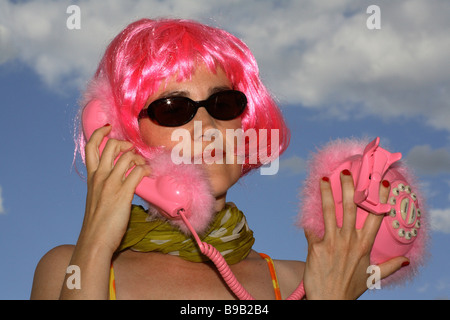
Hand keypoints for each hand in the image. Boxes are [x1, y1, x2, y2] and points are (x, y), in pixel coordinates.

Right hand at [80, 124, 150, 253]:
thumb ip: (103, 185)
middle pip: (111, 146)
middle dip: (125, 144)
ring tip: (142, 165)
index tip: (108, 128)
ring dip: (138, 158)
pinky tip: (148, 173)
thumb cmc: (97, 223)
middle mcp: (100, 177)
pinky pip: (138, 172)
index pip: (91, 147)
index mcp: (91, 177)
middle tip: (132, 151)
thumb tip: (119, 179)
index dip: (99, 133)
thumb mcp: (96, 198)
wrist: (95, 240)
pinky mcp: (123, 193)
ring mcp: (111, 184)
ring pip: (126, 157)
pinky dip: (145, 169)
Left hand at [302, 170, 408, 299]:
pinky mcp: (316, 248)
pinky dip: (307, 220)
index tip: (381, 183)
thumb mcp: (372, 277)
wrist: (329, 301)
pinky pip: (311, 229)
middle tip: (345, 172)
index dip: (379, 199)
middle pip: (350, 208)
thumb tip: (407, 260)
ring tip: (322, 179)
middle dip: (348, 188)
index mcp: (364, 245)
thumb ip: (390, 266)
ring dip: (326, 194)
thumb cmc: (350, 288)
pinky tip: (304, 208)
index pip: (375, 217)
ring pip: (329, 212)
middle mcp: (349, 241)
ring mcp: (332, 243)